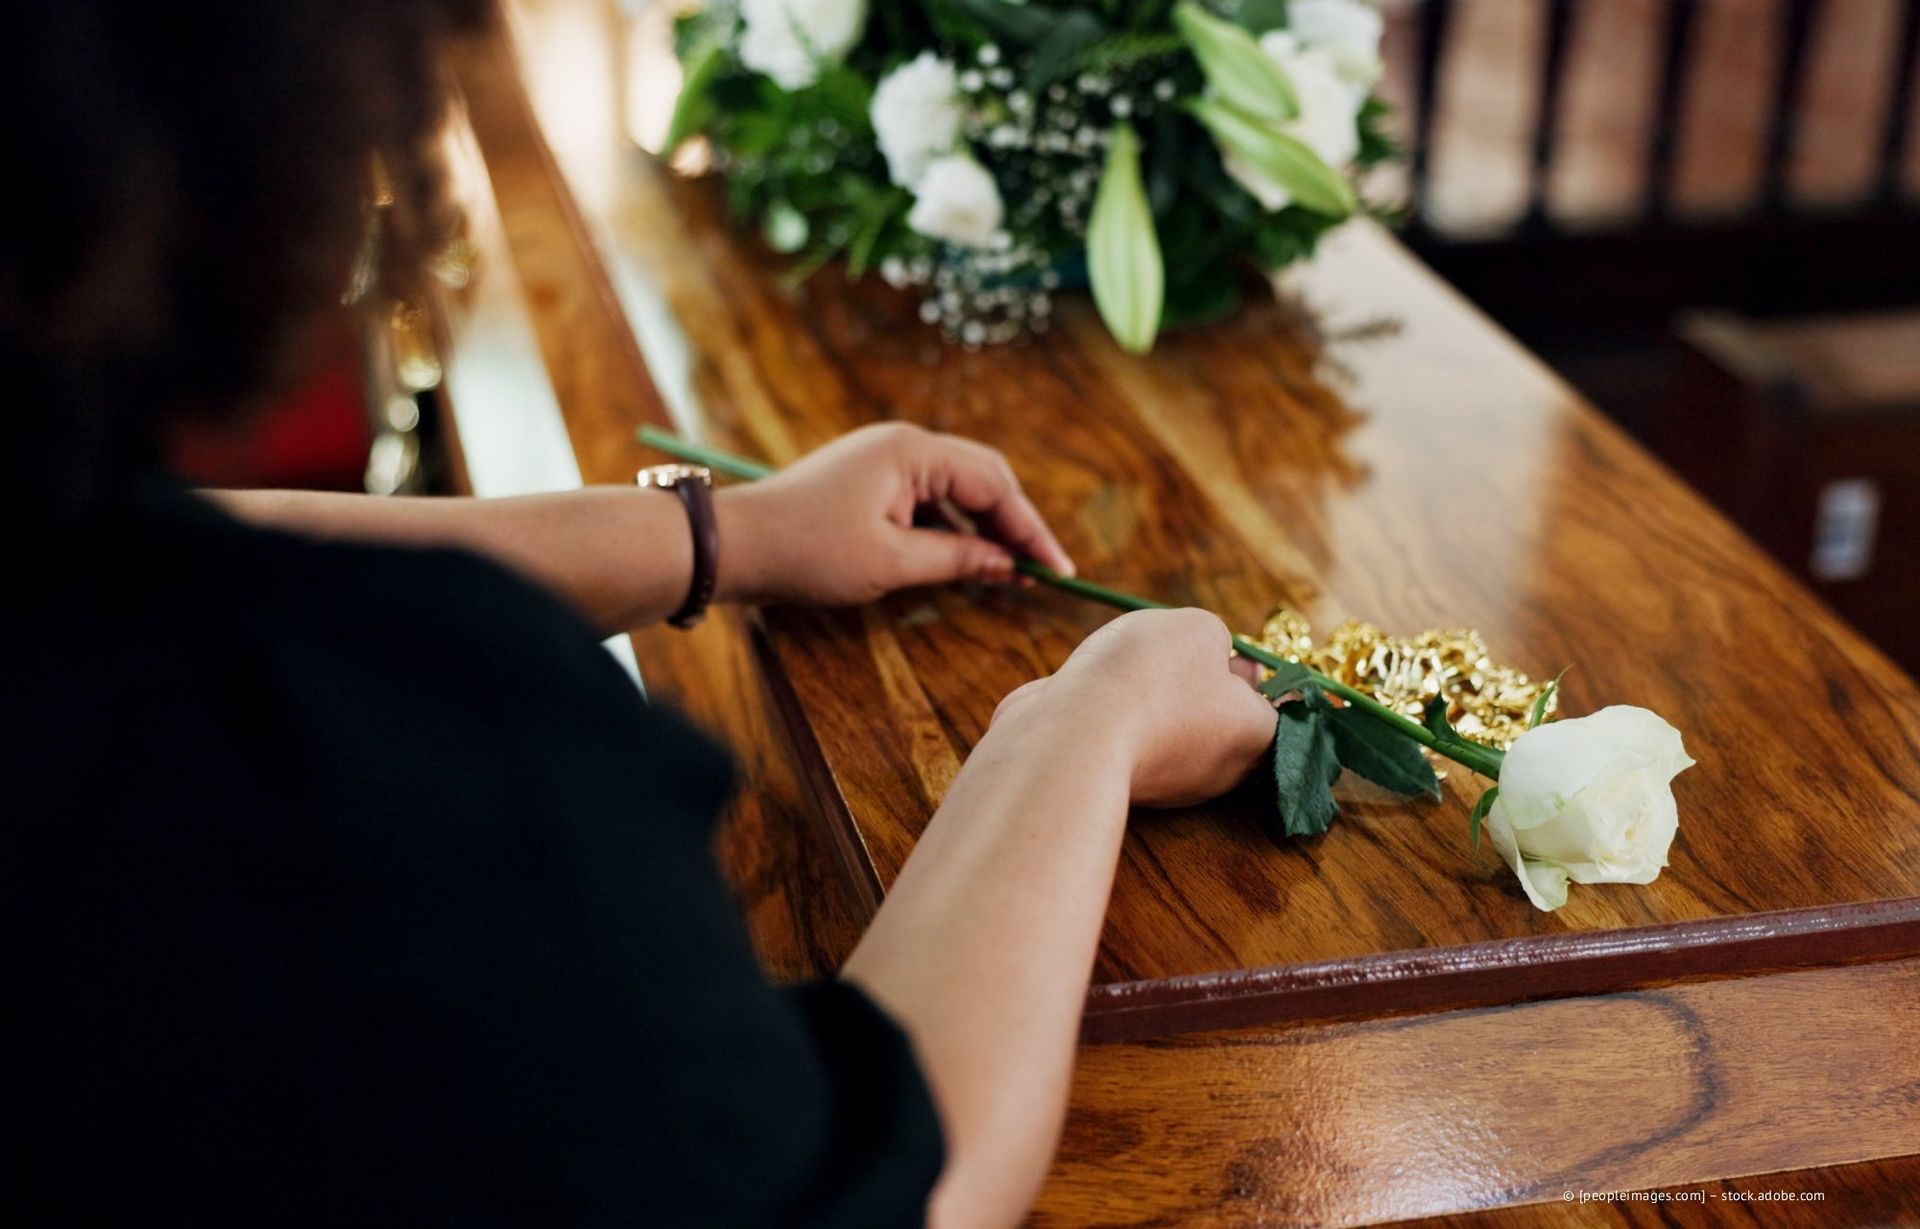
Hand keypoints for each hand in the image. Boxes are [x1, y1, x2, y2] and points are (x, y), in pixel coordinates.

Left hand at [713, 423, 1074, 605]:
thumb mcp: (891, 562)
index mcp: (913, 452)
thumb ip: (958, 559)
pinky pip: (929, 500)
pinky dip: (952, 530)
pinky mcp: (872, 481)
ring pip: (956, 490)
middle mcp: (904, 444)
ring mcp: (886, 460)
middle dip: (1014, 524)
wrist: (737, 545)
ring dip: (984, 529)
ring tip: (1011, 571)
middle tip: (1041, 569)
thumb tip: (1008, 564)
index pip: (993, 485)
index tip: (1055, 569)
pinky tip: (968, 562)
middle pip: (982, 478)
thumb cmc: (808, 551)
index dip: (1029, 529)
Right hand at [990, 608, 1275, 806]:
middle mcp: (1221, 769)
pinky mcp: (1125, 783)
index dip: (1262, 677)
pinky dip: (1122, 719)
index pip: (1279, 709)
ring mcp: (1172, 784)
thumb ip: (1213, 638)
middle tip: (1189, 653)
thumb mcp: (1199, 629)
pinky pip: (1133, 743)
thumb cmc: (1151, 676)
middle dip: (1209, 686)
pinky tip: (1102, 694)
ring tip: (1134, 668)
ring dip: (1160, 701)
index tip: (1242, 656)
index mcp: (1256, 734)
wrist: (1074, 733)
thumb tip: (1208, 653)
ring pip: (1176, 732)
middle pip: (1226, 722)